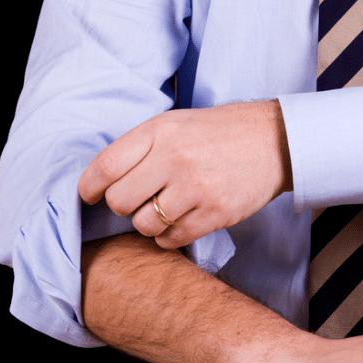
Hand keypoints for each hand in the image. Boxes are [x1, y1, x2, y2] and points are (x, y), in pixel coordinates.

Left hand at [78, 100, 292, 248]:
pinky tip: (179, 219)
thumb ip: (139, 147)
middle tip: (138, 199)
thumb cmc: (217, 133)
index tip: (89, 196)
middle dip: (123, 205)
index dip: (89, 187)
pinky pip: (171, 239)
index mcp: (160, 132)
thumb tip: (100, 180)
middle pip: (120, 202)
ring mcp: (196, 188)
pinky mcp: (215, 214)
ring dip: (147, 222)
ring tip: (163, 208)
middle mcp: (174, 159)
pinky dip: (168, 235)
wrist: (274, 141)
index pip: (105, 167)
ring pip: (144, 225)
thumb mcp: (174, 124)